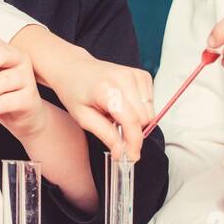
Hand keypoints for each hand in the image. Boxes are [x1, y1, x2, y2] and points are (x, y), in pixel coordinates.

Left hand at [2, 27, 152, 160]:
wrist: (74, 68)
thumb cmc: (75, 90)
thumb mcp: (82, 117)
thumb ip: (105, 134)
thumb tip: (121, 152)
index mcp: (106, 88)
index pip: (131, 120)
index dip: (134, 142)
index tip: (132, 156)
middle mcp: (125, 78)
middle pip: (144, 119)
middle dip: (132, 131)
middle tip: (113, 127)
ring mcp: (135, 74)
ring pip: (149, 113)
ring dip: (135, 120)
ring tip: (114, 113)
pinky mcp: (142, 75)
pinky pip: (150, 103)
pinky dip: (139, 109)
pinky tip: (122, 105)